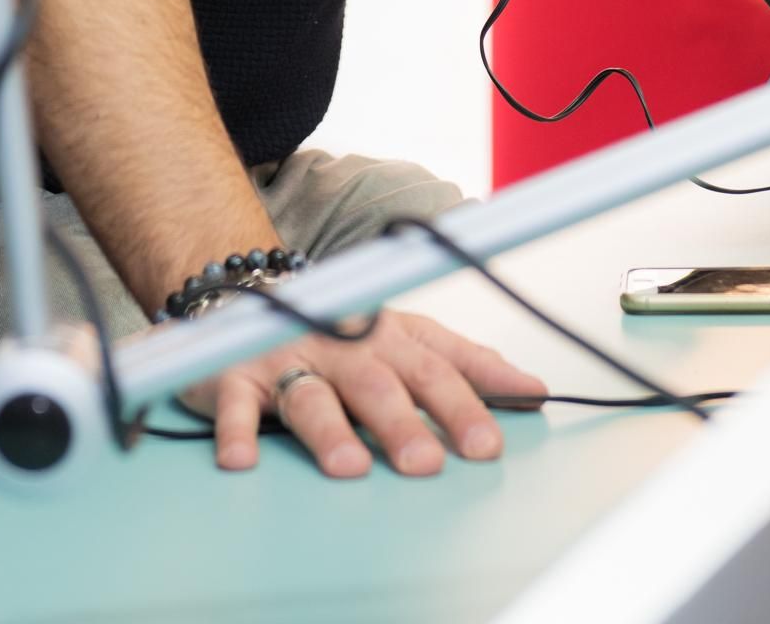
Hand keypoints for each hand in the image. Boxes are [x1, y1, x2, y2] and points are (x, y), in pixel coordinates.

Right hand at [178, 307, 546, 477]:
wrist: (253, 301)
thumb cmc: (342, 335)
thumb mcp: (407, 341)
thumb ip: (466, 364)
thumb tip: (534, 389)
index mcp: (387, 335)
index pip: (434, 365)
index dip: (462, 402)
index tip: (489, 444)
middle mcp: (342, 344)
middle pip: (376, 383)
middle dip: (403, 423)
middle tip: (426, 463)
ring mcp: (289, 357)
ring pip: (312, 396)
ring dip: (330, 431)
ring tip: (350, 467)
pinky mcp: (237, 376)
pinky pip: (235, 404)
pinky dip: (235, 430)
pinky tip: (242, 459)